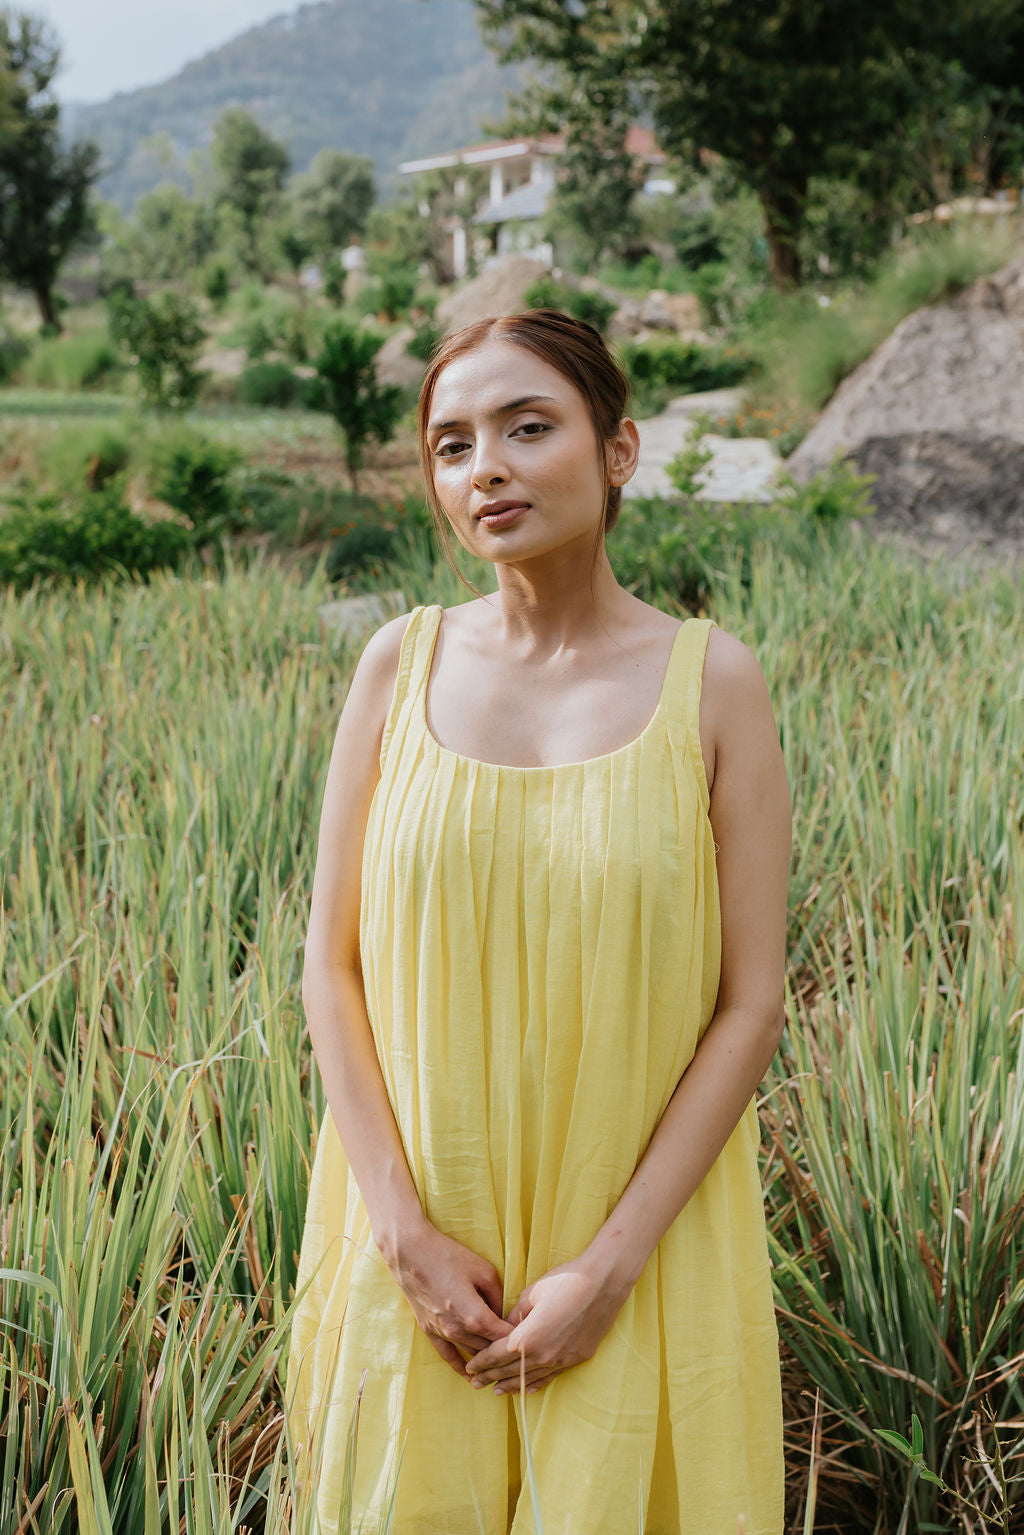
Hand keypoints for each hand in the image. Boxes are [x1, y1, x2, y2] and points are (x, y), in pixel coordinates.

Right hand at [383, 1220, 511, 1377]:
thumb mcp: (483, 1271)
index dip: (518, 1338)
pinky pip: (448, 1356)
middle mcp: (459, 1330)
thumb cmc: (449, 1256)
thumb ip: (498, 1297)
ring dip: (485, 1359)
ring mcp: (442, 1333)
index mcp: (475, 1316)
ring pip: (471, 1354)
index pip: (504, 1337)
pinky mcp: (429, 1331)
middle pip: (488, 1349)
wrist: (410, 1252)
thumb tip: (502, 1315)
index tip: (530, 1339)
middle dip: (504, 1350)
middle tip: (518, 1351)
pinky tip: (470, 1376)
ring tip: (501, 1366)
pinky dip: (461, 1367)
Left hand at [464, 1253, 631, 1395]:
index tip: (470, 1367)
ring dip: (511, 1385)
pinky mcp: (577, 1359)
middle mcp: (543, 1355)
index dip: (481, 1362)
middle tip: (475, 1384)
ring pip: (530, 1378)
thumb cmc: (564, 1281)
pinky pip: (551, 1377)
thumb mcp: (530, 1294)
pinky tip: (526, 1388)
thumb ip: (514, 1316)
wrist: (603, 1283)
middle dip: (490, 1377)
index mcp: (527, 1338)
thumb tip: (503, 1329)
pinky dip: (536, 1383)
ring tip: (497, 1391)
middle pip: (510, 1371)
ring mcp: (562, 1360)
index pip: (496, 1355)